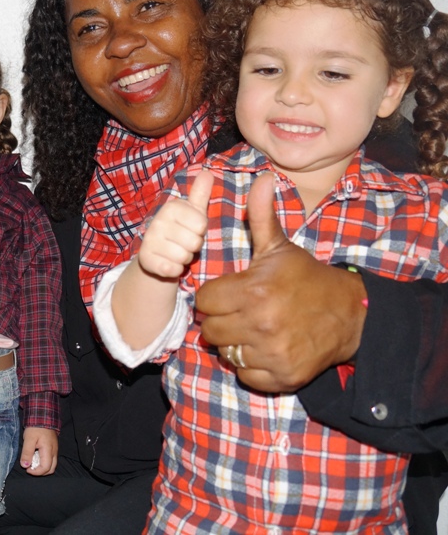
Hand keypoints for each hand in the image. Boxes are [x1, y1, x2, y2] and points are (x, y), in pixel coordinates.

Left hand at [19, 426, 57, 475]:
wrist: (43, 417)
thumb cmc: (36, 427)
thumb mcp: (29, 439)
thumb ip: (27, 453)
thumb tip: (25, 465)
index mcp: (49, 451)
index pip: (45, 468)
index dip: (36, 472)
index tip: (27, 469)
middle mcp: (54, 452)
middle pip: (50, 469)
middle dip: (40, 472)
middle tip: (30, 468)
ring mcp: (55, 450)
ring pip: (51, 465)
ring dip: (42, 467)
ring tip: (32, 462)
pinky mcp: (53, 448)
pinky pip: (50, 459)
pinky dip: (43, 462)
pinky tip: (35, 457)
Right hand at [137, 170, 212, 277]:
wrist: (157, 254)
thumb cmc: (181, 230)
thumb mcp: (193, 211)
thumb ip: (200, 193)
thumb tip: (207, 171)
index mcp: (171, 207)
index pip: (201, 225)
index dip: (201, 232)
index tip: (192, 230)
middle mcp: (157, 222)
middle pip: (194, 242)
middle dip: (194, 247)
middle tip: (185, 243)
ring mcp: (150, 241)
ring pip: (184, 257)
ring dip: (185, 259)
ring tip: (177, 253)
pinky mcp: (146, 260)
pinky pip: (172, 270)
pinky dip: (175, 270)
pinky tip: (169, 263)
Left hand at [198, 172, 366, 392]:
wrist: (350, 314)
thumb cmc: (306, 278)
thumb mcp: (281, 247)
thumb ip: (261, 217)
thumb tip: (260, 178)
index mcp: (254, 291)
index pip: (204, 302)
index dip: (214, 297)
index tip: (230, 294)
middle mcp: (260, 324)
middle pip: (211, 331)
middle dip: (221, 321)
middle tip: (241, 312)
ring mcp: (272, 353)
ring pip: (226, 353)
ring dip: (235, 343)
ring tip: (254, 329)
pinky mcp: (282, 377)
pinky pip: (246, 375)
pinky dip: (251, 366)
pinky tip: (265, 348)